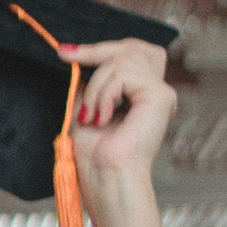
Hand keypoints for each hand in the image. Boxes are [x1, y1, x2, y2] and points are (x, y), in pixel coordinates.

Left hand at [59, 36, 177, 219]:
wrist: (105, 178)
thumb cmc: (96, 155)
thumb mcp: (87, 108)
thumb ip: (91, 82)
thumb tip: (80, 56)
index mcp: (142, 94)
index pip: (130, 53)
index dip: (101, 48)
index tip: (65, 52)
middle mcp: (156, 91)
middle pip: (130, 48)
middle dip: (94, 51)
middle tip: (66, 56)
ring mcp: (161, 92)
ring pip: (120, 60)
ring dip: (95, 88)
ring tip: (91, 116)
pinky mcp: (160, 96)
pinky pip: (123, 74)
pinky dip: (103, 94)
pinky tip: (101, 117)